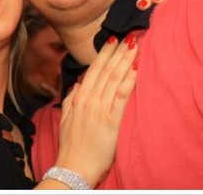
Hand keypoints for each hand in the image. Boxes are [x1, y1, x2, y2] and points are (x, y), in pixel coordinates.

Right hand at [52, 33, 138, 187]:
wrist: (73, 168)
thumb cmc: (70, 146)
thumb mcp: (66, 119)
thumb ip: (71, 99)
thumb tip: (78, 84)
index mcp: (79, 98)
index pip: (94, 70)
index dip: (104, 53)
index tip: (113, 39)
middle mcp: (89, 100)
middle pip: (106, 70)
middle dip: (118, 51)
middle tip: (129, 34)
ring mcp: (100, 109)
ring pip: (114, 79)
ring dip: (125, 60)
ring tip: (135, 45)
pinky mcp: (111, 121)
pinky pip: (122, 96)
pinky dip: (129, 80)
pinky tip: (137, 68)